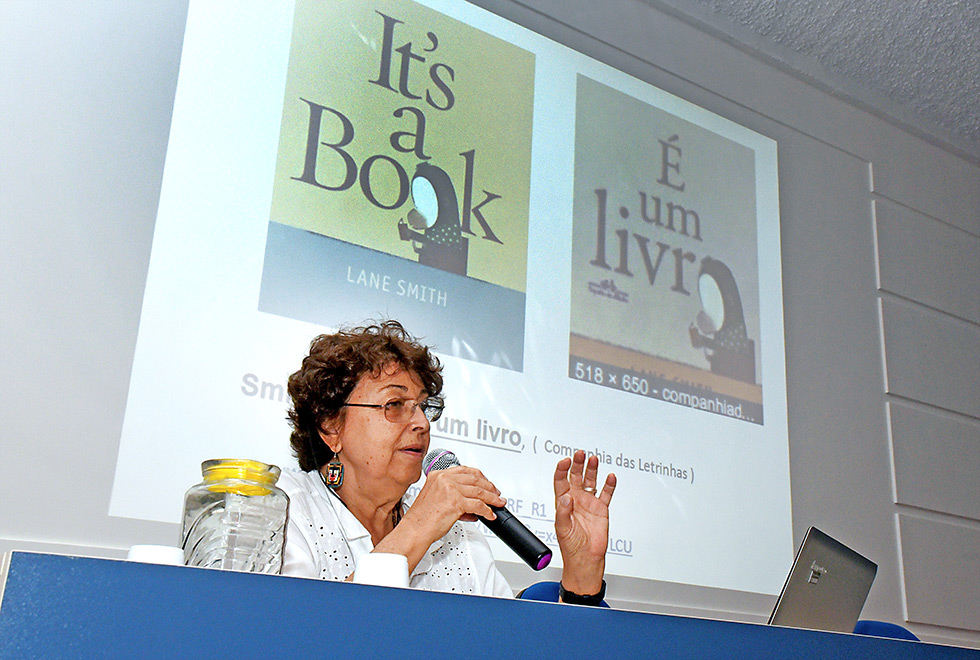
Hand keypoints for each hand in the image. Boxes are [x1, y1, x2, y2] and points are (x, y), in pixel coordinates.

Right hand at [379, 466, 504, 571]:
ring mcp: (450, 489)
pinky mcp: (455, 502)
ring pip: (479, 491)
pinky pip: (478, 505)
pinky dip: (487, 511)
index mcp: (438, 475)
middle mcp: (444, 479)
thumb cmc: (422, 518)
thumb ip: (454, 495)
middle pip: (475, 478)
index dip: (480, 476)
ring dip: (492, 498)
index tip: (487, 483)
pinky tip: (489, 514)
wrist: (415, 530)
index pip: (465, 470)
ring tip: (498, 503)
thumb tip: (472, 502)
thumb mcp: (436, 498)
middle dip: (489, 487)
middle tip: (496, 494)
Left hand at [554, 450, 615, 594]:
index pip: (561, 481)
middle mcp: (576, 500)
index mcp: (563, 502)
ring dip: (592, 470)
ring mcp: (589, 503)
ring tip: (593, 459)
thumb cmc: (571, 546)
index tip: (564, 461)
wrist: (586, 559)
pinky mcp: (601, 509)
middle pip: (576, 476)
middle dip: (577, 464)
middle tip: (579, 454)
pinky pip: (606, 493)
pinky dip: (609, 485)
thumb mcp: (562, 528)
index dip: (561, 470)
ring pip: (590, 481)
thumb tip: (566, 498)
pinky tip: (610, 477)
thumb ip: (563, 512)